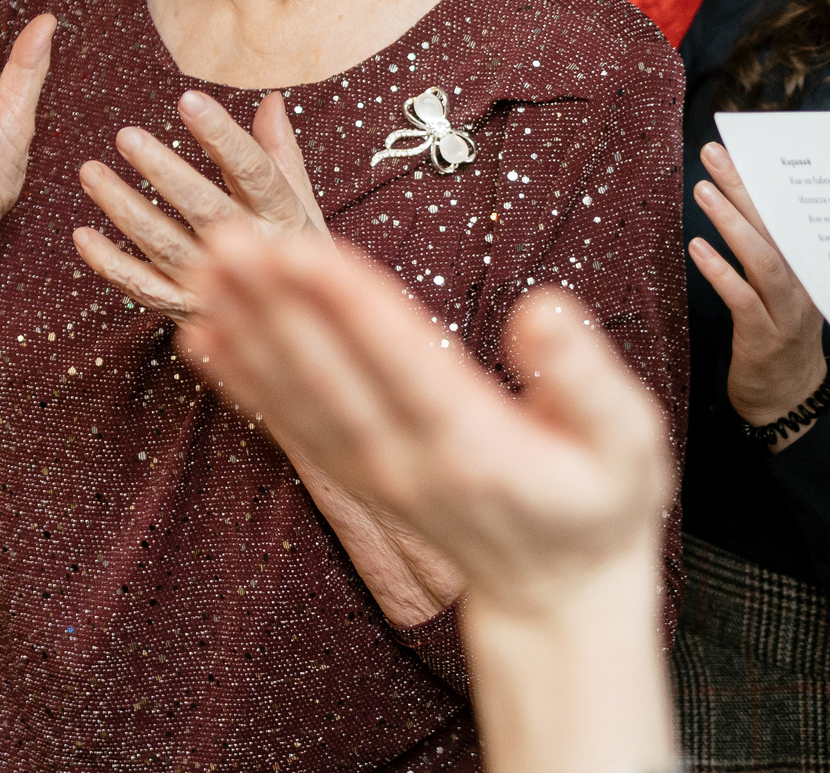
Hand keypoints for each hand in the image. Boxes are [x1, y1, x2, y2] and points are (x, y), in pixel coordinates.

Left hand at [73, 88, 325, 321]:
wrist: (296, 325)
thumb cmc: (292, 247)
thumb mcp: (300, 200)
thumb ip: (278, 151)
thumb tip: (271, 99)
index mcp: (282, 216)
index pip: (252, 170)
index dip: (222, 135)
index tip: (188, 100)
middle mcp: (248, 251)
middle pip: (203, 208)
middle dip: (163, 172)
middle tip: (125, 136)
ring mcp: (215, 283)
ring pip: (164, 245)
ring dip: (124, 209)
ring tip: (90, 172)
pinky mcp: (184, 308)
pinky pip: (142, 287)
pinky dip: (110, 264)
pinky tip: (82, 235)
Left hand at [177, 224, 668, 619]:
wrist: (557, 594)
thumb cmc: (601, 501)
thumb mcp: (630, 443)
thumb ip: (588, 379)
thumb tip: (545, 309)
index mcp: (478, 444)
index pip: (401, 359)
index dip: (349, 303)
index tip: (301, 248)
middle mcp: (408, 460)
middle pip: (328, 371)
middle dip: (273, 302)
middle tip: (224, 235)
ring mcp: (370, 471)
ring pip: (295, 392)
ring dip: (243, 327)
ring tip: (201, 264)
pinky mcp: (349, 474)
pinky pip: (286, 422)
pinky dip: (240, 378)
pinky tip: (200, 333)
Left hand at [690, 141, 829, 435]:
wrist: (789, 398)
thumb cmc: (775, 334)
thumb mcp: (778, 289)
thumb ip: (764, 250)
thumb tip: (734, 202)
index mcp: (805, 267)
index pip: (787, 215)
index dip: (762, 181)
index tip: (737, 146)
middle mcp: (803, 285)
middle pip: (776, 228)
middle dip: (745, 187)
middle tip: (714, 153)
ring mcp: (786, 311)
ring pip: (765, 260)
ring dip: (733, 223)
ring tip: (704, 190)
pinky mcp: (764, 337)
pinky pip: (743, 299)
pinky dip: (721, 272)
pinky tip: (697, 248)